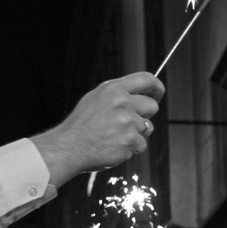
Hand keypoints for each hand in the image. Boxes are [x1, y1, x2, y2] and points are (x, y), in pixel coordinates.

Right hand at [30, 72, 163, 185]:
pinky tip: (114, 146)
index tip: (157, 94)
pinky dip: (131, 148)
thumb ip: (118, 95)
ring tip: (114, 136)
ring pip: (147, 127)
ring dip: (136, 134)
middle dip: (145, 116)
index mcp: (113, 89)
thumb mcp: (95, 99)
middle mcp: (122, 102)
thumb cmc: (81, 126)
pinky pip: (141, 144)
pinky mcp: (130, 139)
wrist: (69, 147)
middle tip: (128, 124)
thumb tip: (140, 95)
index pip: (146, 79)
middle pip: (152, 106)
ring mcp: (127, 121)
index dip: (156, 87)